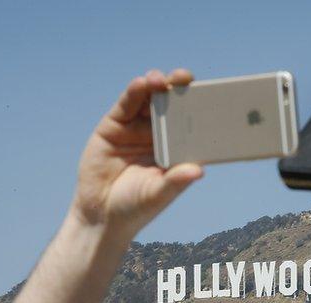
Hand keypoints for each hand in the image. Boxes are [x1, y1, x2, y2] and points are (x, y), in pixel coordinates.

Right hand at [71, 68, 203, 239]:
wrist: (99, 215)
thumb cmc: (135, 207)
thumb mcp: (157, 195)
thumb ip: (175, 182)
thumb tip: (199, 171)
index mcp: (175, 149)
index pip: (191, 123)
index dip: (200, 108)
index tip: (211, 96)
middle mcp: (158, 135)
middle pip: (172, 105)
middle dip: (179, 89)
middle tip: (185, 78)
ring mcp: (136, 128)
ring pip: (149, 100)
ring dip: (157, 86)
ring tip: (161, 80)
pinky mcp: (114, 125)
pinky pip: (126, 105)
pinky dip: (135, 92)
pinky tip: (142, 84)